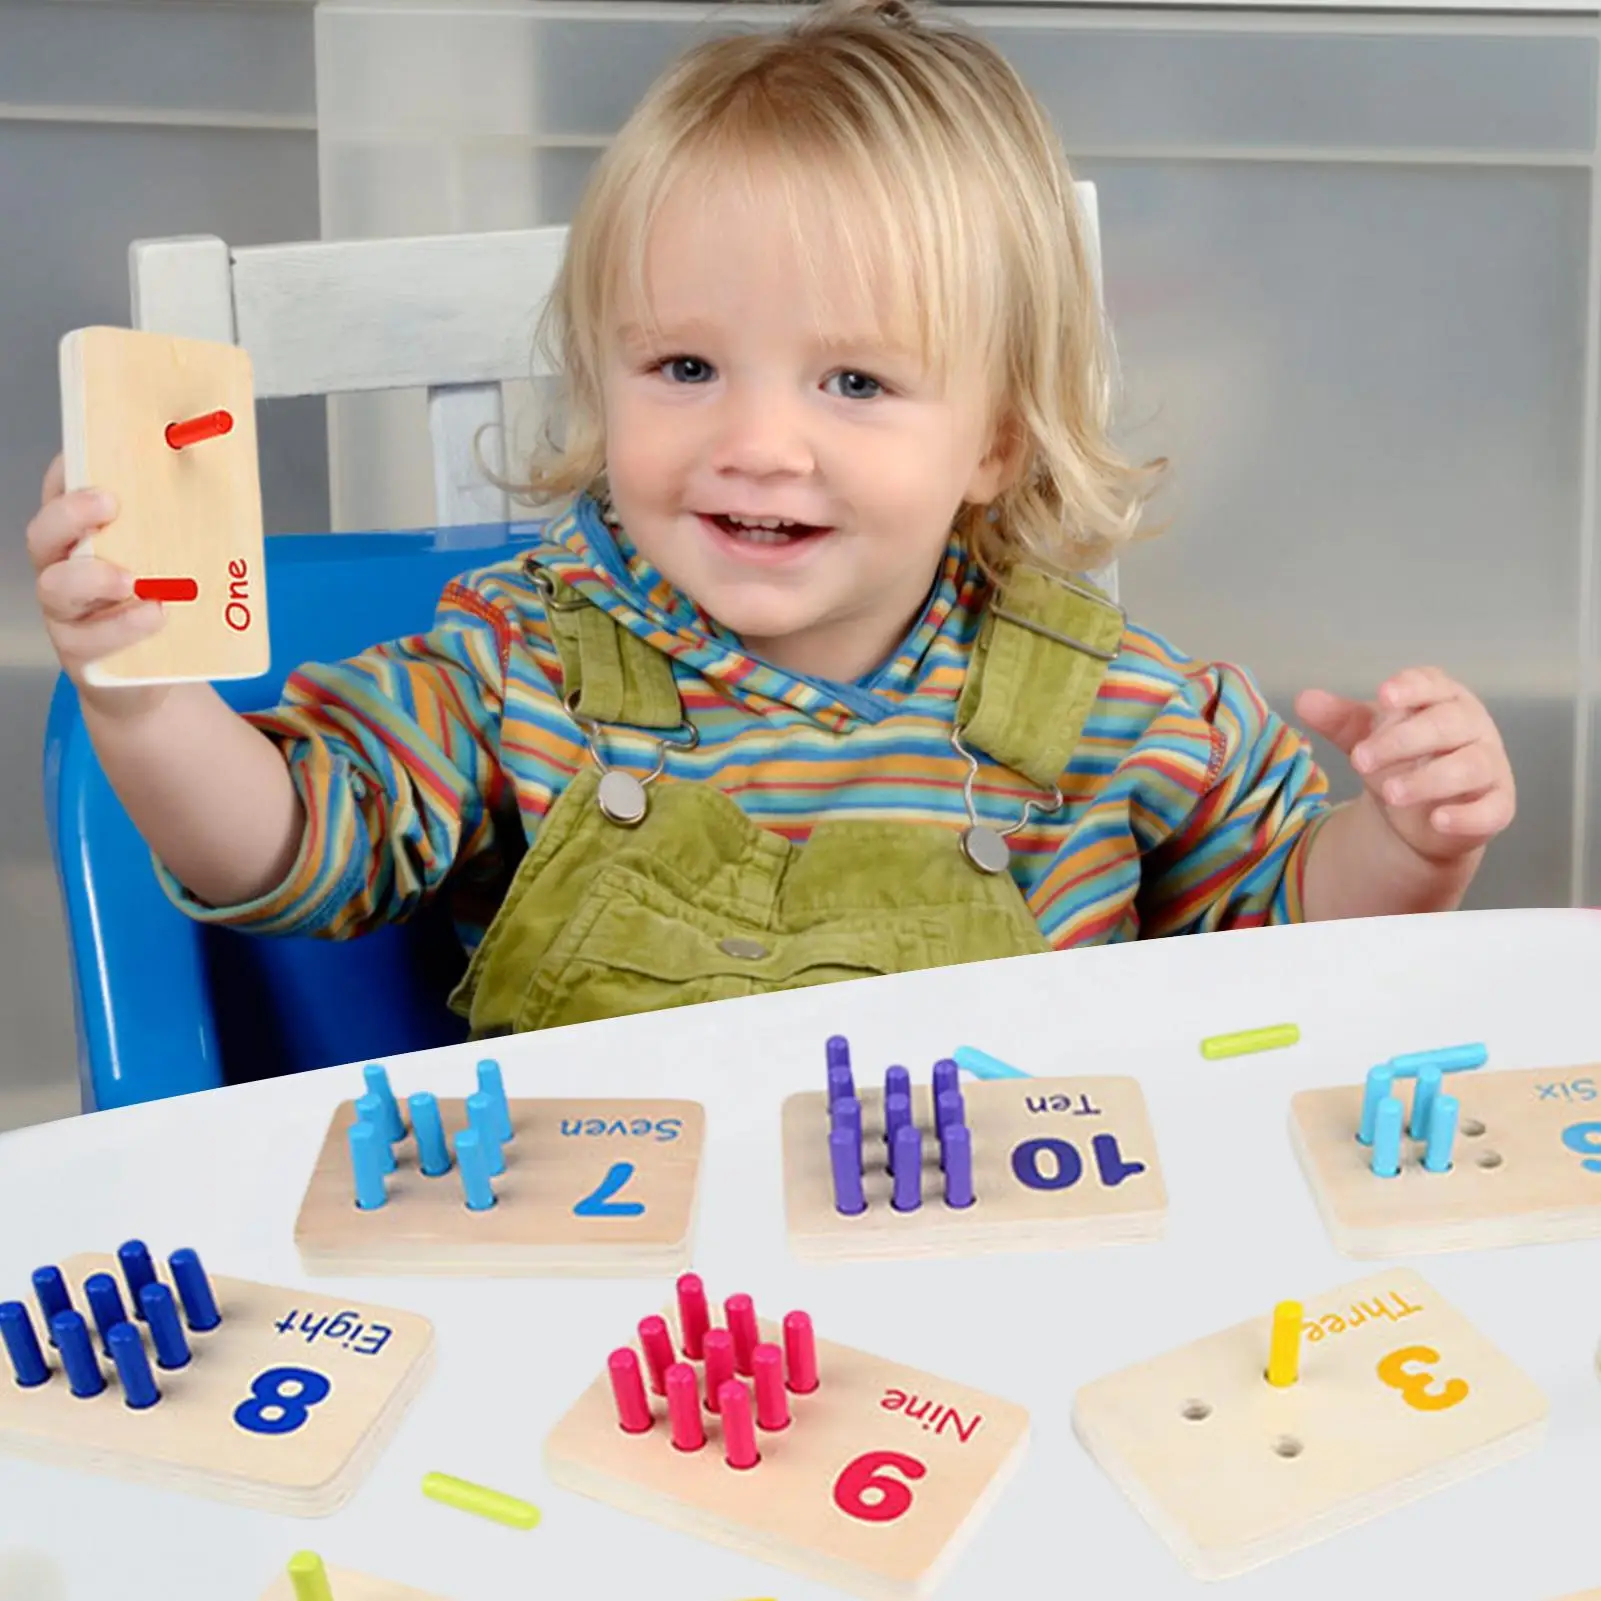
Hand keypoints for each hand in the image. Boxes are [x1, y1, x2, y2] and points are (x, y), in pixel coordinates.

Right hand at [27, 453, 167, 717]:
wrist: (147, 683)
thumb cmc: (157, 609)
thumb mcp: (167, 565)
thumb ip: (178, 530)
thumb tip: (222, 478)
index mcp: (81, 540)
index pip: (59, 495)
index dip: (67, 473)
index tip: (89, 452)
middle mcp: (62, 570)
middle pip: (44, 535)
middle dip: (70, 514)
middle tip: (108, 503)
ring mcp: (66, 614)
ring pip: (57, 587)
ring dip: (92, 577)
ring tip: (131, 579)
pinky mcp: (81, 654)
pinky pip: (92, 638)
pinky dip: (124, 626)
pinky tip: (155, 616)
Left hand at [1295, 668, 1513, 863]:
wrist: (1423, 814)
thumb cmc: (1402, 759)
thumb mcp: (1368, 737)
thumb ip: (1340, 720)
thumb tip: (1304, 699)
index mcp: (1443, 699)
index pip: (1433, 684)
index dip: (1412, 688)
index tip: (1384, 695)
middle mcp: (1473, 727)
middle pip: (1446, 725)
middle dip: (1402, 740)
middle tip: (1360, 760)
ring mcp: (1490, 766)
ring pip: (1469, 766)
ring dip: (1428, 779)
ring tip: (1388, 793)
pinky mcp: (1498, 805)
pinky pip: (1491, 809)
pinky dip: (1466, 816)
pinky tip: (1438, 820)